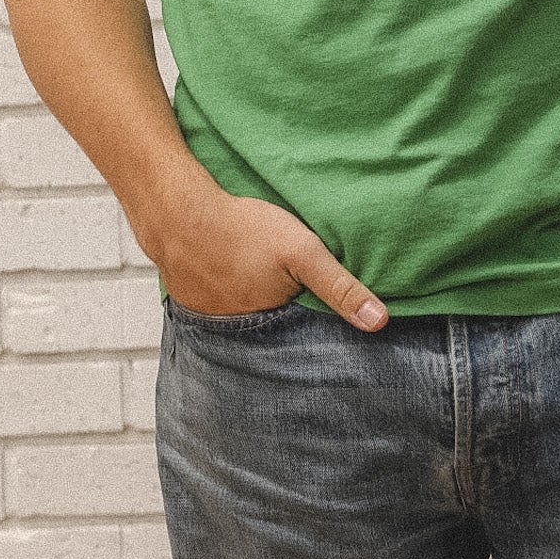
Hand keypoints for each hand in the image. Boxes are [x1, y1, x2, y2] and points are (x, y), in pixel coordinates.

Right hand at [153, 177, 388, 332]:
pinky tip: (241, 282)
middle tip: (300, 309)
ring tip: (270, 294)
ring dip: (262, 317)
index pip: (305, 343)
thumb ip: (340, 287)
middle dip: (292, 329)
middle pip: (278, 338)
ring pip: (250, 327)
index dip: (320, 336)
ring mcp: (216, 325)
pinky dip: (236, 303)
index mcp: (272, 327)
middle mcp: (242, 337)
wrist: (179, 215)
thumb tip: (380, 322)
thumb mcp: (302, 251)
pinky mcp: (197, 308)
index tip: (338, 336)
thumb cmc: (244, 230)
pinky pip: (224, 315)